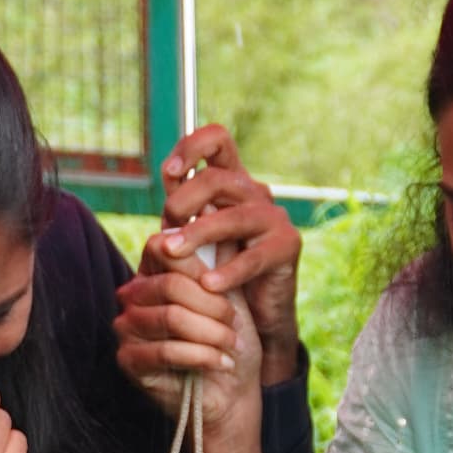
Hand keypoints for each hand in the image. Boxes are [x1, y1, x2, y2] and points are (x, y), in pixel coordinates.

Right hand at [114, 262, 261, 445]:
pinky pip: (165, 351)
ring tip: (231, 344)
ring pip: (171, 317)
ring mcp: (126, 328)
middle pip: (171, 284)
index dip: (200, 265)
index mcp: (153, 273)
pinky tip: (222, 363)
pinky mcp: (128, 361)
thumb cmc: (232, 340)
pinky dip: (202, 357)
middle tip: (234, 323)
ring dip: (211, 333)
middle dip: (213, 305)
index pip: (164, 248)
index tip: (228, 288)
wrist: (233, 391)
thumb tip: (209, 205)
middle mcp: (132, 296)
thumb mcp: (232, 293)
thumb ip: (220, 255)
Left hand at [152, 124, 303, 367]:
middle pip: (217, 178)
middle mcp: (254, 192)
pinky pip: (253, 257)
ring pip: (233, 217)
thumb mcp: (193, 233)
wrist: (252, 312)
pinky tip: (207, 285)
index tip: (169, 173)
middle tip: (164, 233)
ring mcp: (274, 217)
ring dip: (197, 234)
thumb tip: (168, 176)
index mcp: (231, 181)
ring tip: (171, 252)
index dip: (191, 148)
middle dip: (183, 202)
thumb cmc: (216, 268)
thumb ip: (181, 207)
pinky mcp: (287, 246)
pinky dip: (227, 272)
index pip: (217, 140)